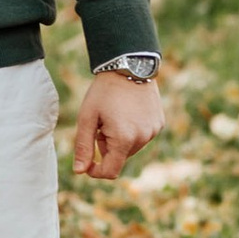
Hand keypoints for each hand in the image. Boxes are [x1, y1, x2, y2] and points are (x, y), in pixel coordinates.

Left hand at [73, 66, 166, 181]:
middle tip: (101, 125)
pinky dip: (132, 131)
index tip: (88, 162)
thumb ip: (83, 146)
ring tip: (114, 116)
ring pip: (131, 147)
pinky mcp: (159, 123)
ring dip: (120, 139)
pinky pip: (142, 136)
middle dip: (107, 147)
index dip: (97, 171)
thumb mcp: (87, 118)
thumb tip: (80, 171)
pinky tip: (128, 112)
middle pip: (120, 157)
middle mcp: (143, 138)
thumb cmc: (104, 91)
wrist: (129, 66)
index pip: (111, 171)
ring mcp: (153, 131)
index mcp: (124, 139)